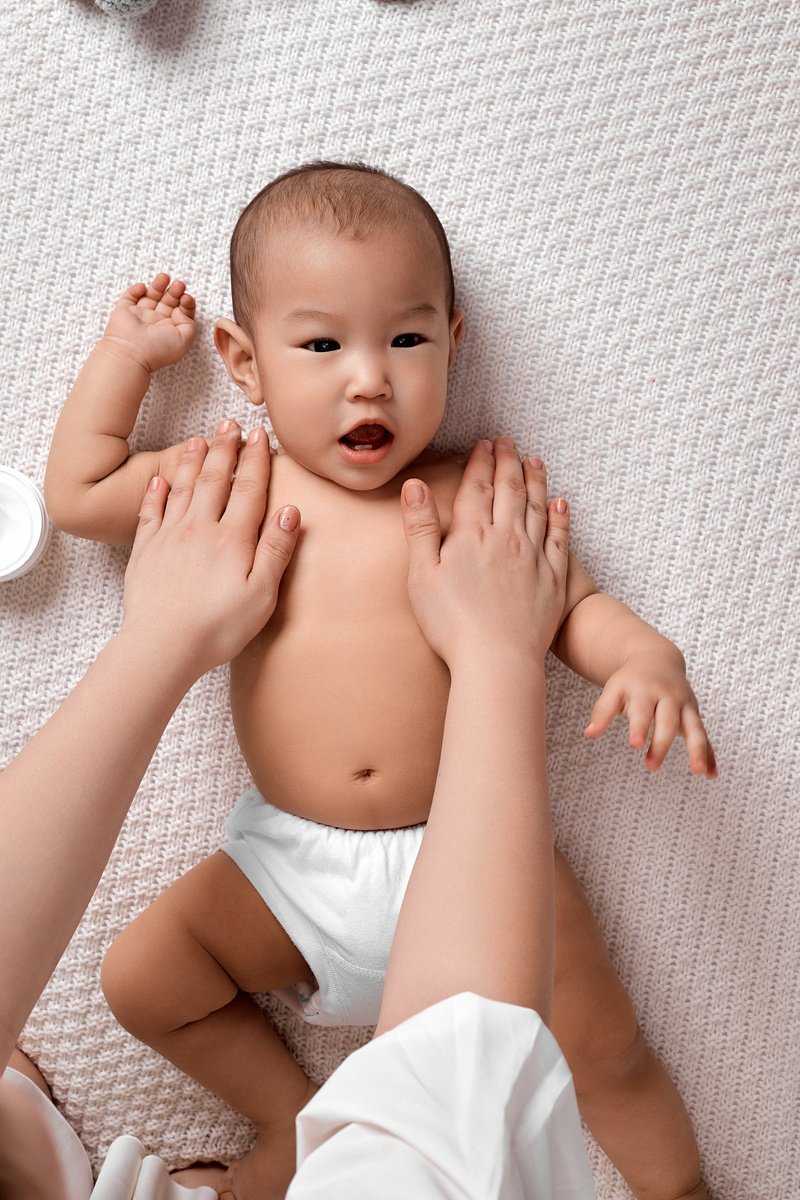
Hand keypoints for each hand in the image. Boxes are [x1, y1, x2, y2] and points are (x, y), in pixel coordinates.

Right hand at [103, 272, 196, 372]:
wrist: (131, 353)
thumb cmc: (157, 350)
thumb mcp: (184, 339)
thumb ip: (189, 323)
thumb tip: (180, 310)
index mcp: (171, 329)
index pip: (181, 311)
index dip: (186, 303)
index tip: (186, 298)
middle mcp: (156, 322)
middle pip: (168, 301)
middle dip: (174, 291)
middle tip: (179, 284)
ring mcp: (140, 316)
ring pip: (150, 296)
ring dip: (158, 285)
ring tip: (164, 277)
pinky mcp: (124, 311)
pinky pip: (130, 296)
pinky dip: (136, 289)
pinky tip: (143, 287)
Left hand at [120, 419, 299, 678]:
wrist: (163, 646)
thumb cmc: (218, 628)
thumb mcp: (261, 594)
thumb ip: (275, 551)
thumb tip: (290, 512)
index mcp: (232, 539)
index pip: (249, 489)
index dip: (256, 460)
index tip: (260, 435)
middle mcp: (200, 529)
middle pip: (215, 480)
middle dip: (224, 449)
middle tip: (229, 423)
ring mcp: (169, 538)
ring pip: (182, 488)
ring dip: (191, 461)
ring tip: (197, 438)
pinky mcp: (145, 553)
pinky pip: (150, 513)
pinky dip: (155, 493)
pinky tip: (159, 480)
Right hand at [401, 438, 569, 670]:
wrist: (497, 660)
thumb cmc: (451, 624)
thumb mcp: (421, 576)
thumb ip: (420, 528)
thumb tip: (414, 485)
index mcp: (472, 535)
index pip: (476, 487)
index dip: (479, 462)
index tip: (483, 444)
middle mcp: (507, 538)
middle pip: (509, 489)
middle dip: (508, 461)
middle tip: (508, 442)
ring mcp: (534, 557)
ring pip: (537, 507)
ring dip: (535, 480)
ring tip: (534, 461)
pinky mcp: (553, 579)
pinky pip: (560, 539)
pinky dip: (560, 516)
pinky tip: (560, 503)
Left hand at [585, 649, 717, 776]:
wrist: (657, 658)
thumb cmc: (632, 679)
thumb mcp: (614, 689)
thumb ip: (602, 711)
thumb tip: (589, 733)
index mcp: (647, 690)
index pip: (643, 711)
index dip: (640, 727)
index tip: (635, 744)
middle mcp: (670, 697)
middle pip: (668, 722)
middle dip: (662, 744)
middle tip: (651, 766)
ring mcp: (685, 706)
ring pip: (695, 728)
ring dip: (698, 749)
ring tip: (699, 771)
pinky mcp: (694, 715)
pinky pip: (705, 736)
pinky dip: (710, 754)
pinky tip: (711, 774)